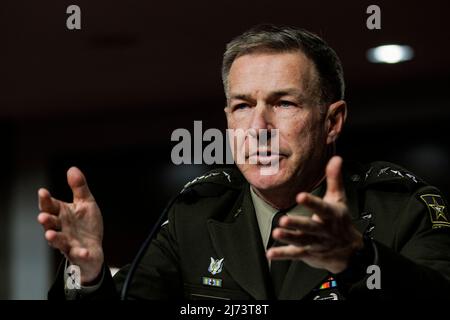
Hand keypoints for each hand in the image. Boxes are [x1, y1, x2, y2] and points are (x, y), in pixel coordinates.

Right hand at [37, 167, 103, 283]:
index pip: (50, 206)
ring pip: (58, 241)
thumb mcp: (86, 203)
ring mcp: (68, 243)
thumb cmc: (86, 225)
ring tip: (50, 235)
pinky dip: (80, 253)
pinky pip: (78, 255)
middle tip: (42, 216)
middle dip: (46, 220)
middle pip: (51, 224)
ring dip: (54, 238)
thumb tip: (72, 168)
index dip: (46, 200)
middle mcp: (61, 229)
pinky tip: (84, 251)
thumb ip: (79, 188)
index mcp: (62, 214)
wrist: (94, 248)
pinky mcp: (79, 254)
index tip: (43, 192)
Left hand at [266, 156, 362, 273]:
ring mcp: (315, 243)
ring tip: (276, 232)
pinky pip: (294, 254)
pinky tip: (270, 253)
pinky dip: (282, 254)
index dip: (312, 202)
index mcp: (330, 215)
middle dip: (297, 224)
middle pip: (309, 227)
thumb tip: (336, 158)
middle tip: (284, 219)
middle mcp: (323, 230)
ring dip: (288, 238)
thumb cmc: (340, 221)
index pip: (322, 208)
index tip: (300, 196)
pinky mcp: (307, 252)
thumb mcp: (339, 199)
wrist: (350, 251)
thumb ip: (334, 178)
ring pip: (301, 240)